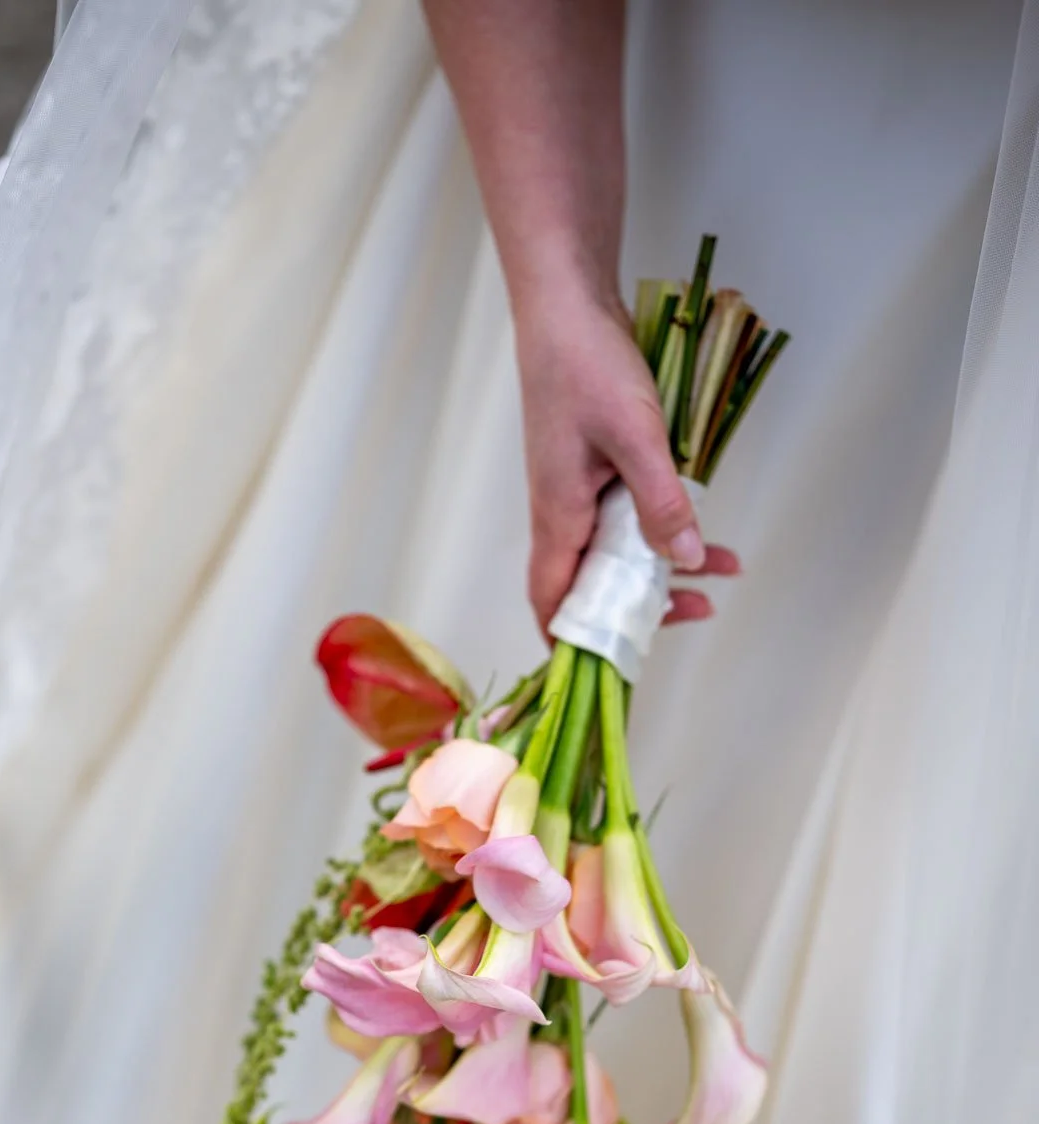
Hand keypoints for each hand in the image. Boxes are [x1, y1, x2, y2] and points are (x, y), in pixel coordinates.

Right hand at [514, 285, 737, 632]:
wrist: (567, 305)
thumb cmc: (584, 365)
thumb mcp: (634, 435)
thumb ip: (661, 501)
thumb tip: (685, 559)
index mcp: (558, 516)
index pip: (552, 602)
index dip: (573, 643)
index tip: (607, 669)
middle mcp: (563, 513)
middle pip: (592, 586)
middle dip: (642, 608)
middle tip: (696, 612)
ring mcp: (578, 492)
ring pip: (618, 552)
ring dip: (664, 568)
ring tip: (720, 574)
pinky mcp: (596, 470)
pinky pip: (628, 518)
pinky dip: (664, 528)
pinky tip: (704, 529)